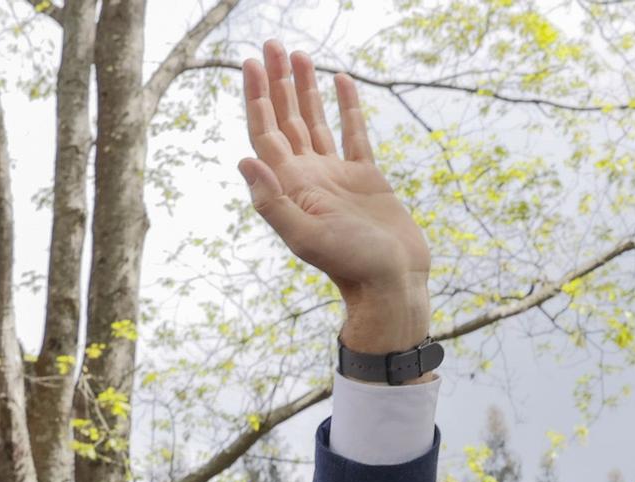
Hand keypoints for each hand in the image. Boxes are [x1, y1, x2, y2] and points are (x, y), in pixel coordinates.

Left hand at [239, 40, 432, 352]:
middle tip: (271, 44)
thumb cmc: (349, 265)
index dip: (256, 96)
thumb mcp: (305, 236)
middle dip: (276, 82)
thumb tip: (244, 160)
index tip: (251, 61)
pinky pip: (352, 134)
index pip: (265, 131)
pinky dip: (345, 107)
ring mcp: (336, 176)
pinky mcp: (365, 178)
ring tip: (298, 54)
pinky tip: (340, 82)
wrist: (391, 284)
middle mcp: (308, 176)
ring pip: (315, 121)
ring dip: (304, 89)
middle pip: (286, 119)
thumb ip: (272, 202)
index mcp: (290, 186)